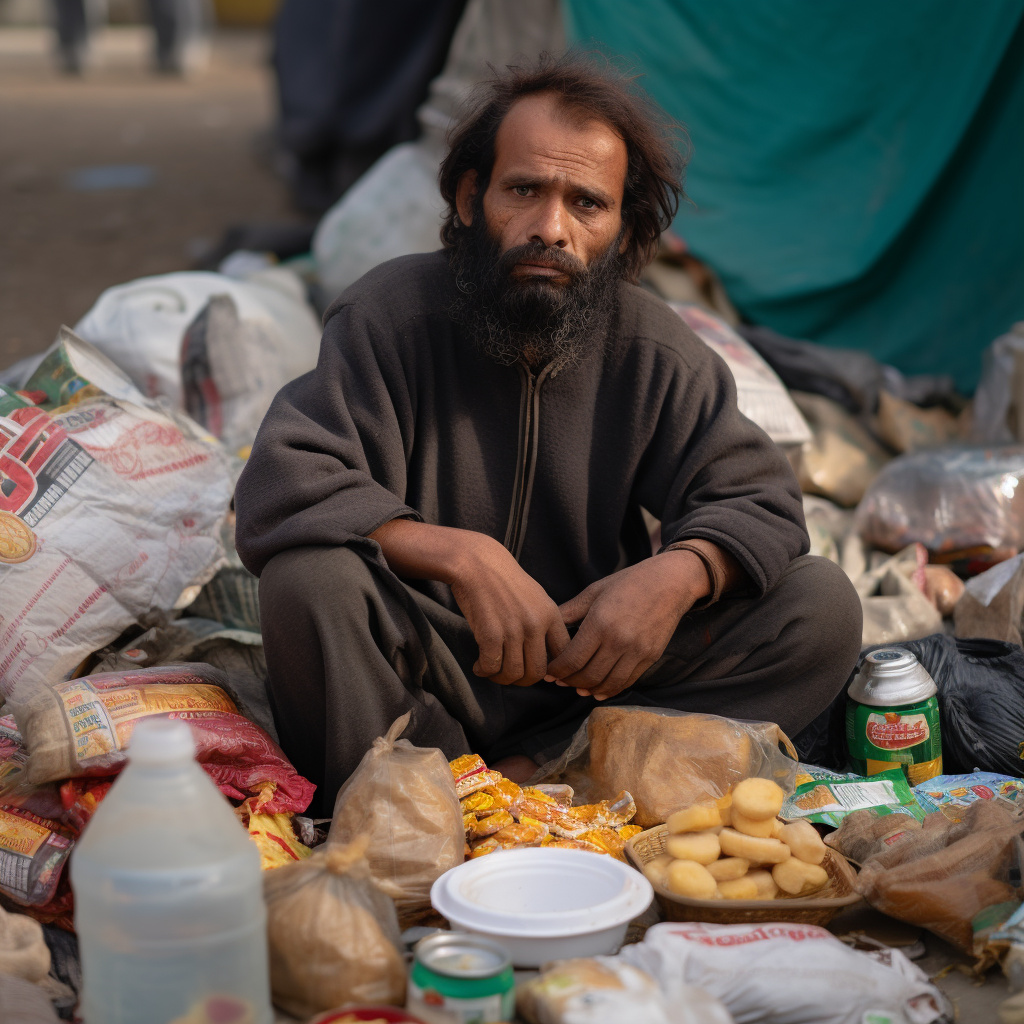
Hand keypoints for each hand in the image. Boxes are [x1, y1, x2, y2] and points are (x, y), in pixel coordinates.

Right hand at [448, 532, 569, 685]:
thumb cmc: (504, 579)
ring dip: (500, 678)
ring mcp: (514, 630)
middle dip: (522, 681)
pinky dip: (483, 671)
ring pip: (513, 674)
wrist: (476, 562)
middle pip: (537, 673)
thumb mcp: (536, 596)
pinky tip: (478, 666)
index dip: (550, 671)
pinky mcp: (491, 634)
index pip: (562, 656)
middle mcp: (536, 624)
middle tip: (510, 676)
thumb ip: (545, 623)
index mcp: (551, 615)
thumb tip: (549, 655)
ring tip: (491, 671)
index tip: (533, 670)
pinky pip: (491, 667)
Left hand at [544, 551, 709, 700]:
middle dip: (569, 682)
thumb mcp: (594, 591)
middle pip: (587, 676)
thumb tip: (545, 624)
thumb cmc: (628, 582)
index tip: (548, 673)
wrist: (669, 582)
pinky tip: (598, 689)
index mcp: (600, 623)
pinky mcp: (650, 657)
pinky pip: (627, 681)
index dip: (556, 671)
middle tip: (560, 681)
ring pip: (607, 684)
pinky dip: (610, 690)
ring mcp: (637, 651)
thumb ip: (569, 611)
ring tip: (577, 687)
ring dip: (589, 690)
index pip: (572, 659)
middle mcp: (618, 640)